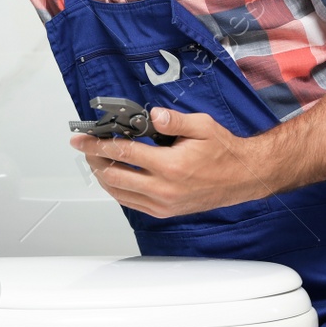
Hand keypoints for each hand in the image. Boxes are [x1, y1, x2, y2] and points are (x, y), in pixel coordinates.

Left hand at [69, 108, 278, 216]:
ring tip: (96, 159)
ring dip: (102, 175)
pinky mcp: (164, 211)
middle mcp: (163, 189)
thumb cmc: (224, 152)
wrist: (242, 178)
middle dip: (94, 160)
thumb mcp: (202, 126)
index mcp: (171, 166)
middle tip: (87, 147)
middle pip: (113, 176)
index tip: (83, 139)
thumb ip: (174, 120)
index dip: (98, 145)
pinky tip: (114, 175)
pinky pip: (130, 203)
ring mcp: (162, 204)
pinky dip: (116, 189)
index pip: (123, 154)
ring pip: (118, 193)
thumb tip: (151, 115)